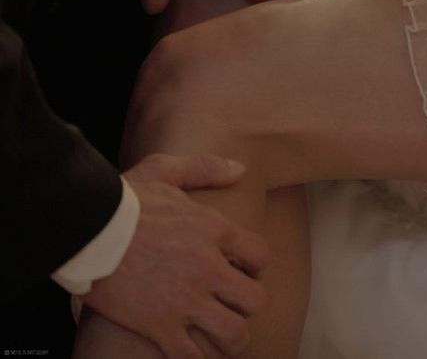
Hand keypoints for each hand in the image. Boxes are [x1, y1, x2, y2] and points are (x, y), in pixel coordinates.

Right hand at [82, 154, 269, 358]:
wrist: (83, 229)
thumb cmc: (123, 201)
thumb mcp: (166, 170)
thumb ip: (206, 168)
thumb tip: (240, 168)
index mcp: (214, 230)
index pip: (261, 255)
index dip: (256, 265)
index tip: (243, 269)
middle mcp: (209, 267)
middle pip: (255, 299)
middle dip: (249, 304)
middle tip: (234, 303)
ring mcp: (186, 300)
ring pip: (234, 333)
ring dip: (233, 337)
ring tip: (223, 336)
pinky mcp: (159, 325)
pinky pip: (192, 355)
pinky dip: (199, 357)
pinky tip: (193, 351)